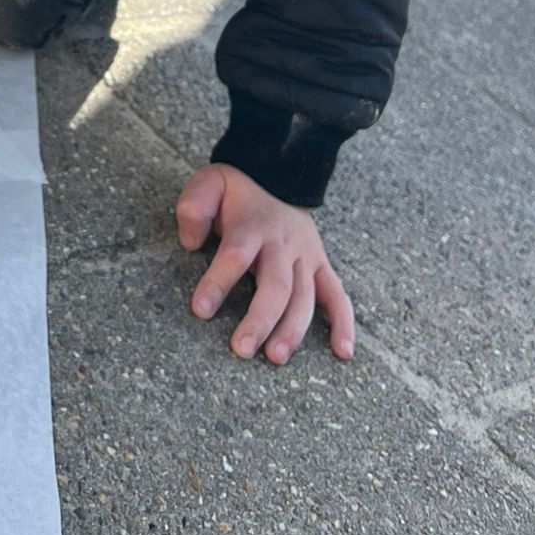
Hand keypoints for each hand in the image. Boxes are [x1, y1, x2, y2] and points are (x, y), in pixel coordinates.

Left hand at [176, 163, 354, 364]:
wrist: (281, 177)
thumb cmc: (239, 193)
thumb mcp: (211, 185)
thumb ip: (195, 207)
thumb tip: (190, 243)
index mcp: (253, 225)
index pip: (236, 255)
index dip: (218, 283)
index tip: (201, 310)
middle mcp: (283, 244)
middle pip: (276, 285)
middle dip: (260, 319)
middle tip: (241, 348)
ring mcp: (306, 257)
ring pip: (305, 297)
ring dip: (292, 329)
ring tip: (275, 356)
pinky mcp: (322, 267)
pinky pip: (338, 297)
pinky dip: (343, 324)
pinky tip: (342, 352)